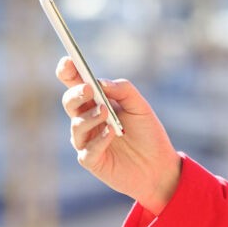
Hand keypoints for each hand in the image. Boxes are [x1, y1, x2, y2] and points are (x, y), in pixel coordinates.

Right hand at [56, 56, 181, 214]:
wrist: (159, 166)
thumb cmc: (148, 133)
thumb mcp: (140, 106)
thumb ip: (122, 90)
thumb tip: (99, 82)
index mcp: (96, 102)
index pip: (75, 84)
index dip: (68, 71)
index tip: (68, 61)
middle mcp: (87, 120)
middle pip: (69, 102)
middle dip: (76, 94)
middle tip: (88, 89)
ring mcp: (87, 141)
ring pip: (76, 125)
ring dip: (90, 117)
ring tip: (105, 113)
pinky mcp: (92, 161)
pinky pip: (87, 150)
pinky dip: (98, 140)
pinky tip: (111, 133)